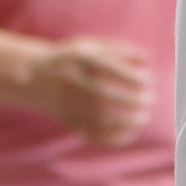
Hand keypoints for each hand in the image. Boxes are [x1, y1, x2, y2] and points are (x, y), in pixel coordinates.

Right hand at [16, 38, 152, 144]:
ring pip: (96, 117)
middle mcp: (70, 81)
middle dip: (131, 99)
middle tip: (150, 99)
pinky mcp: (68, 121)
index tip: (149, 81)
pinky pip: (90, 134)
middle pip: (102, 93)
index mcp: (78, 59)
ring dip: (125, 121)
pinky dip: (113, 138)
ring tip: (144, 118)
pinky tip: (131, 134)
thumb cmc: (74, 59)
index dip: (133, 77)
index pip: (109, 68)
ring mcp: (67, 103)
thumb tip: (148, 61)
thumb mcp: (92, 47)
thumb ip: (121, 50)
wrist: (34, 76)